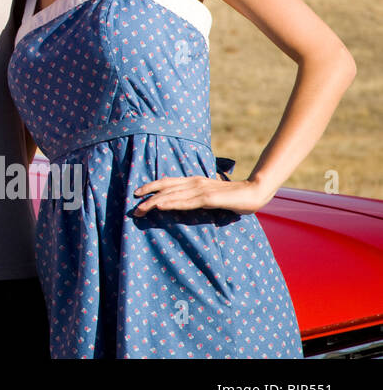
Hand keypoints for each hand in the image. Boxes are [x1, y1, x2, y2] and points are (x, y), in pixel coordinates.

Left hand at [132, 175, 271, 216]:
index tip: (137, 193)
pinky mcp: (209, 198)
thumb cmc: (233, 196)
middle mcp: (195, 182)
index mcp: (194, 181)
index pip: (168, 182)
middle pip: (165, 188)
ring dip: (154, 202)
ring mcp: (201, 189)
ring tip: (140, 209)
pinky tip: (160, 206)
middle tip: (133, 207)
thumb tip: (186, 204)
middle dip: (147, 197)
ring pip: (172, 195)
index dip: (151, 186)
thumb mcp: (211, 196)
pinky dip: (171, 203)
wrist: (255, 192)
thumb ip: (198, 198)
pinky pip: (186, 202)